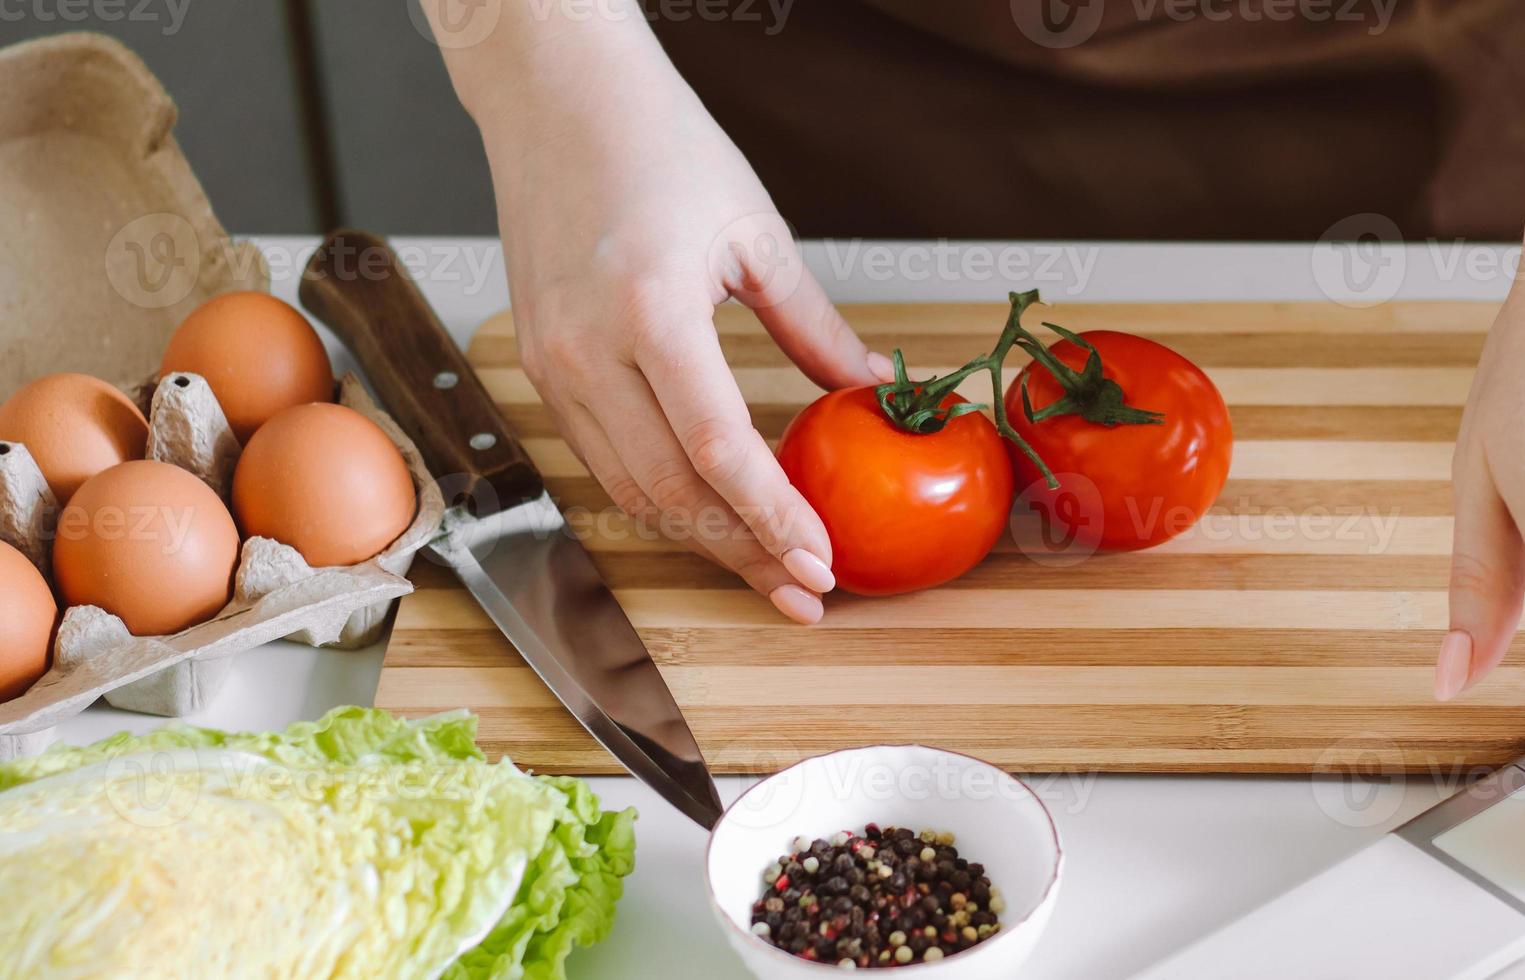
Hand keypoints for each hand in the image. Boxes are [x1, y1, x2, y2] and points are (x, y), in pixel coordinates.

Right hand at [481, 65, 888, 623]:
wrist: (555, 97)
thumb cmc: (658, 144)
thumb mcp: (756, 233)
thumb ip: (813, 326)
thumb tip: (876, 386)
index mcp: (649, 308)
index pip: (714, 447)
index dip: (770, 516)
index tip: (819, 563)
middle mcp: (587, 347)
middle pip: (668, 490)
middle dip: (742, 552)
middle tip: (806, 592)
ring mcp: (553, 363)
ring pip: (627, 489)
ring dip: (701, 538)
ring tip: (769, 568)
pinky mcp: (541, 367)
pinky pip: (602, 459)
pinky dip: (660, 497)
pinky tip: (712, 514)